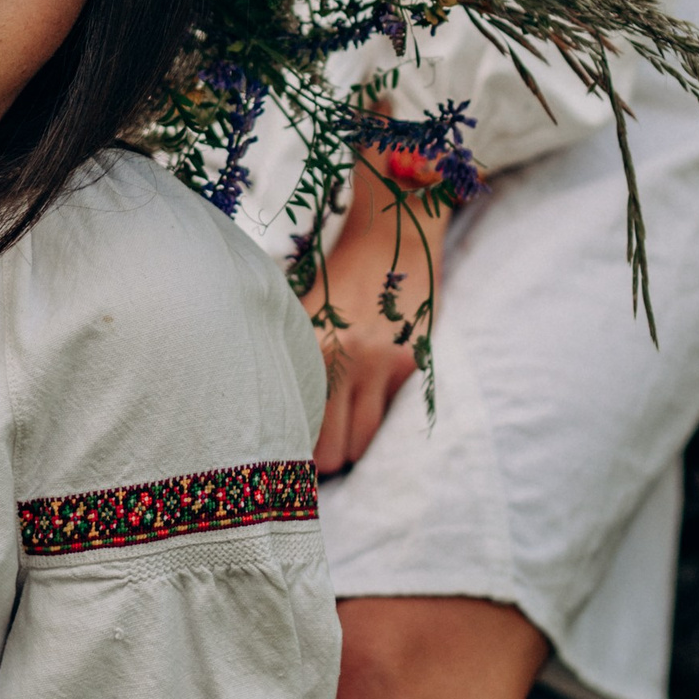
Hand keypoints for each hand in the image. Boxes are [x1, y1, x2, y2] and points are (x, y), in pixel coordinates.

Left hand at [311, 166, 448, 475]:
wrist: (393, 230)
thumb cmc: (339, 270)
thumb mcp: (305, 310)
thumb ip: (299, 360)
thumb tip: (284, 417)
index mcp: (309, 346)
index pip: (298, 430)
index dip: (294, 458)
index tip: (286, 468)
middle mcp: (345, 359)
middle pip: (335, 453)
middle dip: (326, 461)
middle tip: (319, 454)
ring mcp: (383, 362)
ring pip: (367, 442)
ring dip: (356, 444)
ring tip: (345, 431)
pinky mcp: (414, 361)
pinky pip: (395, 415)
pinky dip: (383, 417)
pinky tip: (373, 402)